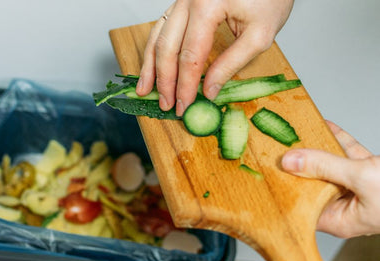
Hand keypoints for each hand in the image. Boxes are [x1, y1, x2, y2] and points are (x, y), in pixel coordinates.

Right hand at [136, 0, 293, 115]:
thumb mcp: (259, 35)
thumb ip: (231, 64)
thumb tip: (208, 90)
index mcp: (207, 5)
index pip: (189, 55)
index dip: (184, 85)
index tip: (183, 105)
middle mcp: (187, 0)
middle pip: (167, 47)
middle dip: (164, 80)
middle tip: (166, 104)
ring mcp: (181, 0)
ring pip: (157, 36)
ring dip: (150, 66)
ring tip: (145, 89)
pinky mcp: (182, 2)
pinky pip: (162, 27)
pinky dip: (155, 49)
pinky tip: (152, 66)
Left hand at [282, 121, 379, 237]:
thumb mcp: (361, 179)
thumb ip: (324, 167)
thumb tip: (289, 161)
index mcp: (340, 219)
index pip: (301, 205)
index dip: (284, 189)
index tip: (267, 170)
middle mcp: (347, 206)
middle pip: (312, 183)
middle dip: (298, 164)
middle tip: (276, 146)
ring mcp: (359, 189)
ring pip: (330, 166)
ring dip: (316, 148)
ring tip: (296, 131)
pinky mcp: (372, 173)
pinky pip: (349, 155)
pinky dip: (338, 141)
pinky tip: (326, 125)